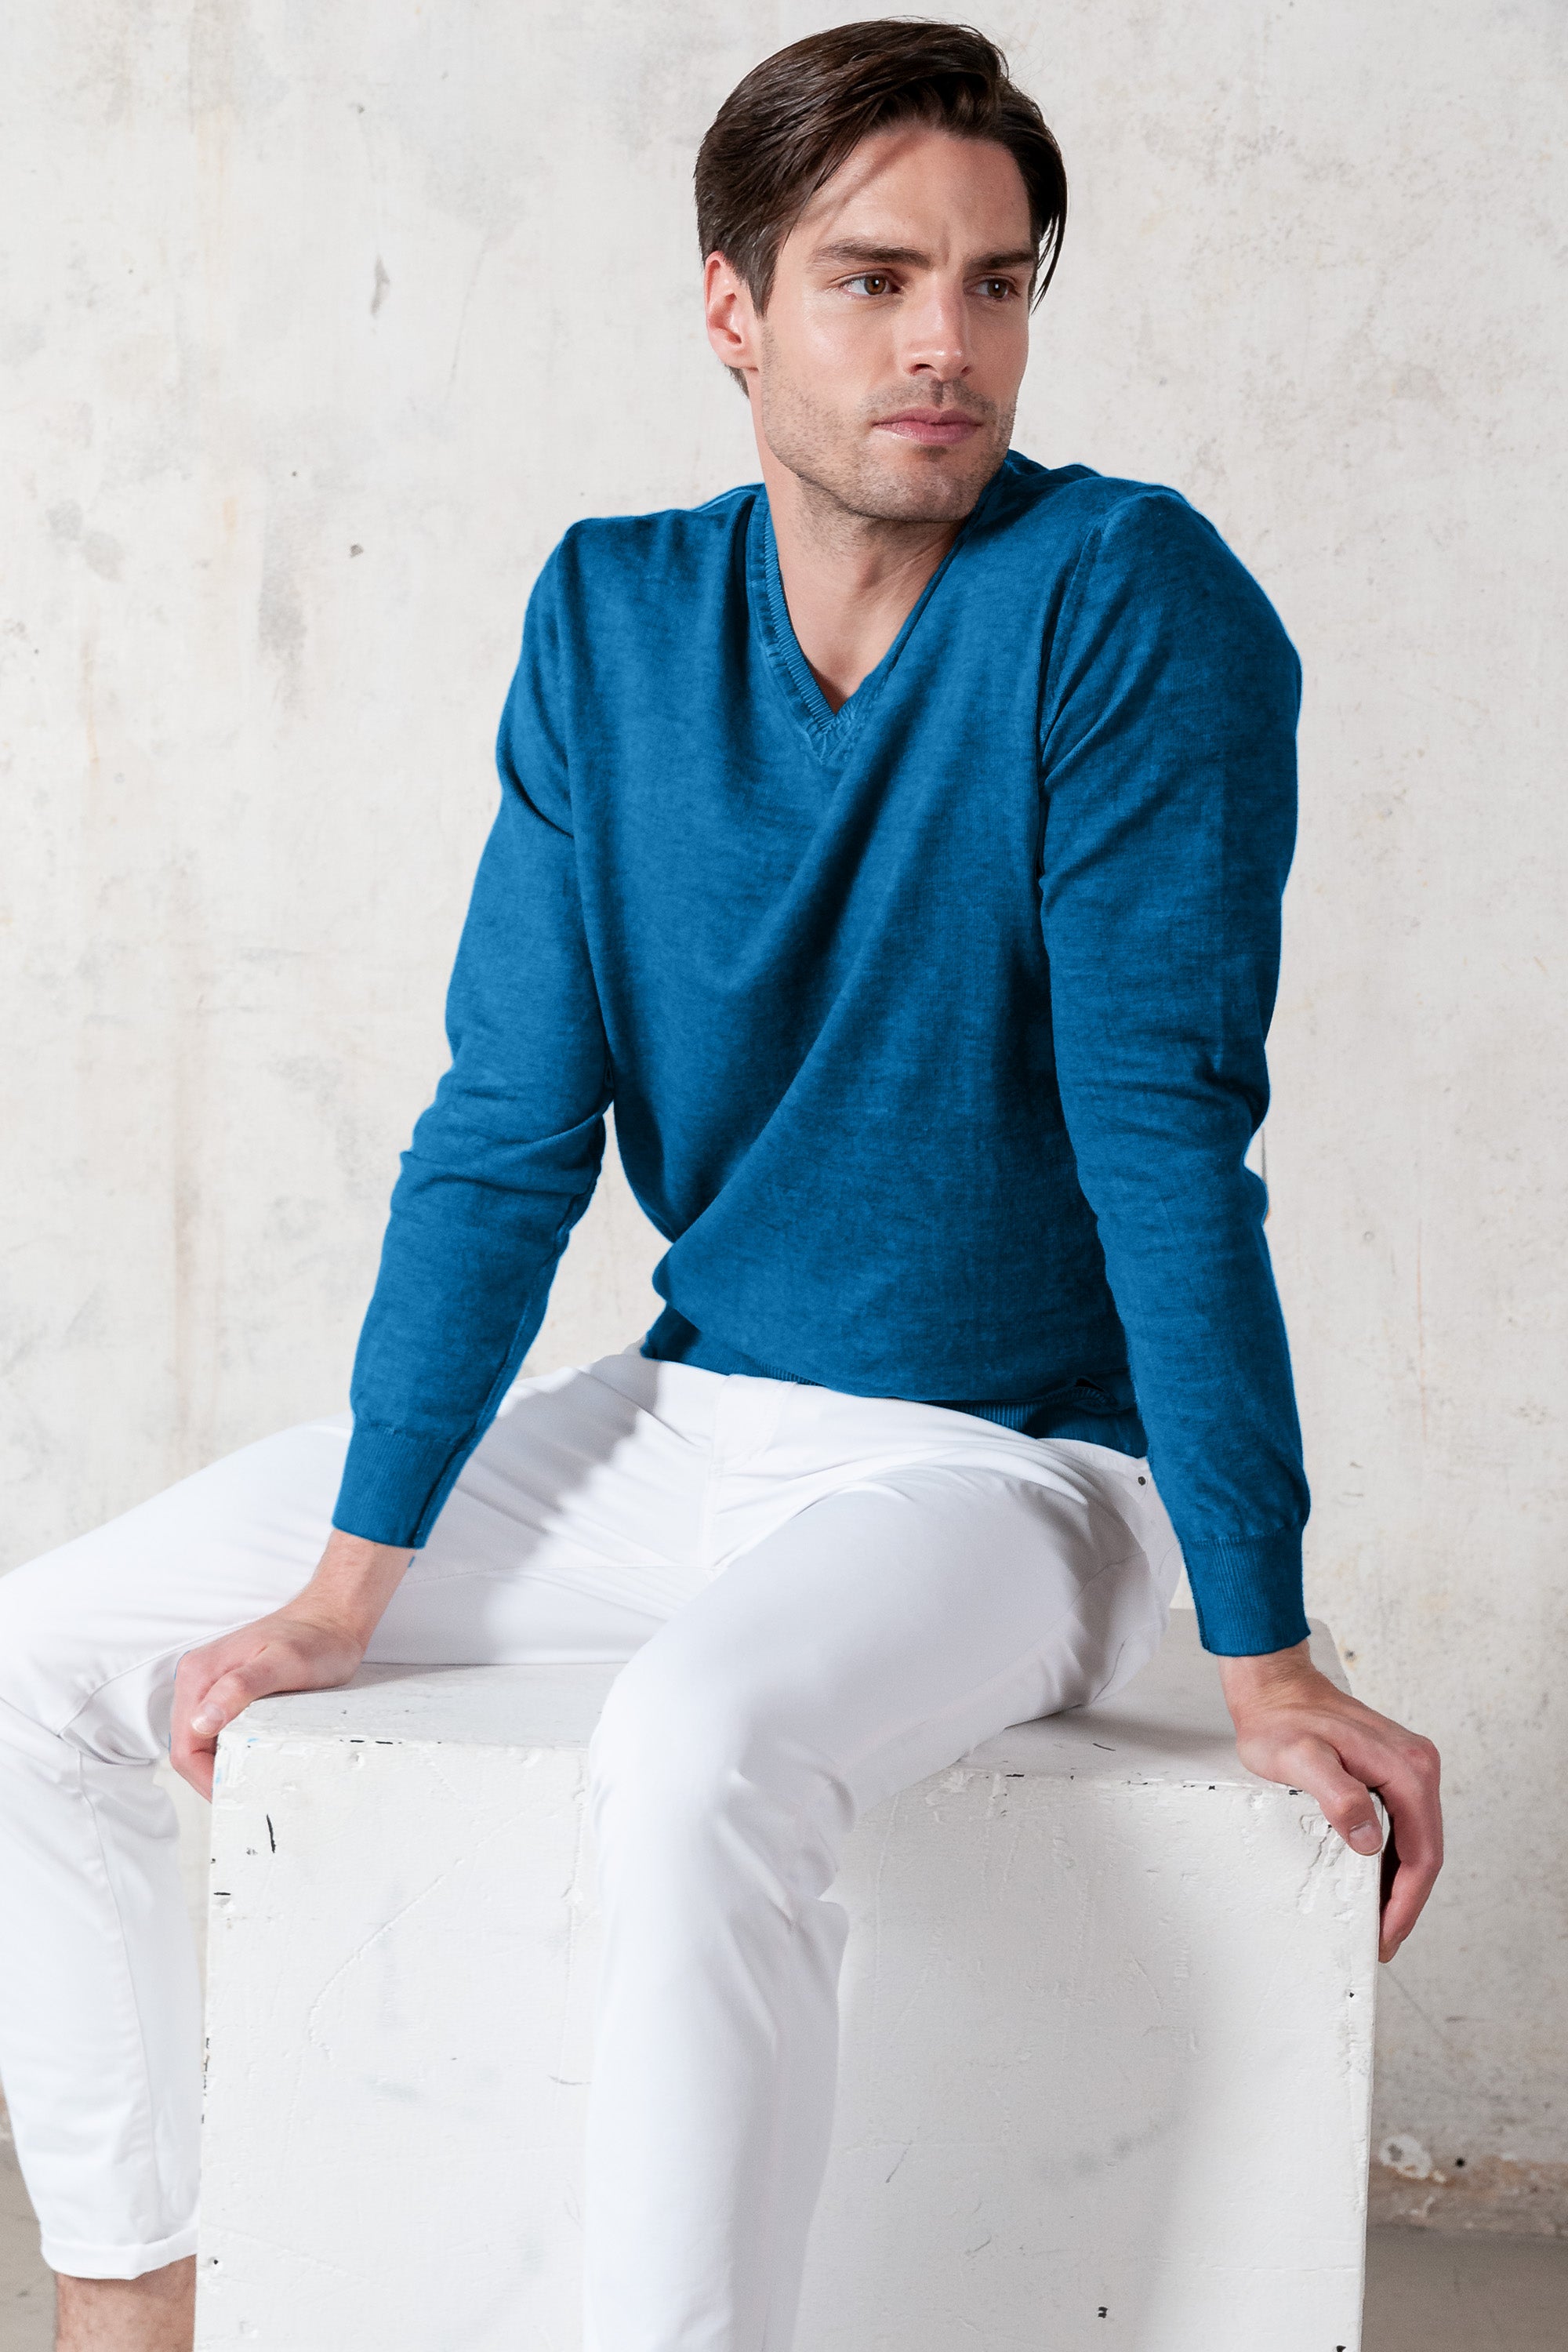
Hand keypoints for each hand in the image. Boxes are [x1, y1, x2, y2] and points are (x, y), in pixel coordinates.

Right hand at [170, 1531, 412, 1797]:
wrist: (333, 1616)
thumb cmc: (315, 1639)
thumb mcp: (282, 1665)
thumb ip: (239, 1689)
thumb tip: (202, 1721)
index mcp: (199, 1674)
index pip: (184, 1746)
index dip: (205, 1779)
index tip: (234, 1794)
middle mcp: (198, 1678)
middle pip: (189, 1746)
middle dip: (212, 1775)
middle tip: (247, 1793)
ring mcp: (212, 1683)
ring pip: (202, 1740)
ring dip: (221, 1763)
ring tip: (252, 1779)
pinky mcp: (229, 1688)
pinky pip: (219, 1728)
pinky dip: (232, 1748)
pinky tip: (254, 1755)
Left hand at [1218, 1642, 1441, 1961]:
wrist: (1274, 1686)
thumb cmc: (1280, 1720)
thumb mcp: (1299, 1760)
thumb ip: (1338, 1796)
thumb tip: (1370, 1841)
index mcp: (1407, 1768)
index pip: (1421, 1852)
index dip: (1406, 1901)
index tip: (1386, 1935)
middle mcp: (1417, 1766)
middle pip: (1425, 1851)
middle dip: (1406, 1900)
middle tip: (1382, 1939)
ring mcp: (1407, 1766)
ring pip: (1416, 1840)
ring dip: (1401, 1883)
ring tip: (1379, 1920)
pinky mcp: (1392, 1769)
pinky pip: (1403, 1824)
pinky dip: (1393, 1857)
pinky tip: (1375, 1879)